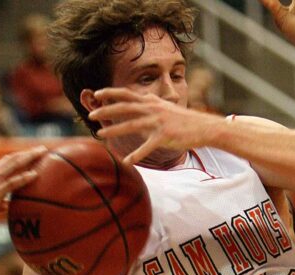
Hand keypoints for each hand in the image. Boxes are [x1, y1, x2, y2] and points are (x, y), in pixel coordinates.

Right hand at [0, 146, 46, 235]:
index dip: (20, 155)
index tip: (33, 152)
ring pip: (13, 165)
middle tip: (42, 148)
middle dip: (28, 152)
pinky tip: (35, 174)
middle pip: (11, 159)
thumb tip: (7, 204)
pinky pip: (12, 182)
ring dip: (29, 158)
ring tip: (43, 154)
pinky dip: (24, 177)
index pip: (6, 161)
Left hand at [88, 88, 222, 164]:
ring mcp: (158, 122)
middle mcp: (153, 109)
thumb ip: (150, 104)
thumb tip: (138, 101)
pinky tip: (127, 162)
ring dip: (113, 130)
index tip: (96, 93)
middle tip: (90, 115)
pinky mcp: (164, 136)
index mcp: (152, 102)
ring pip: (131, 125)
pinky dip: (136, 155)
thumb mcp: (165, 107)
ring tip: (99, 134)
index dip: (110, 93)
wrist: (204, 127)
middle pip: (124, 107)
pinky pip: (147, 147)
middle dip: (106, 110)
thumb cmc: (183, 119)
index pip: (127, 94)